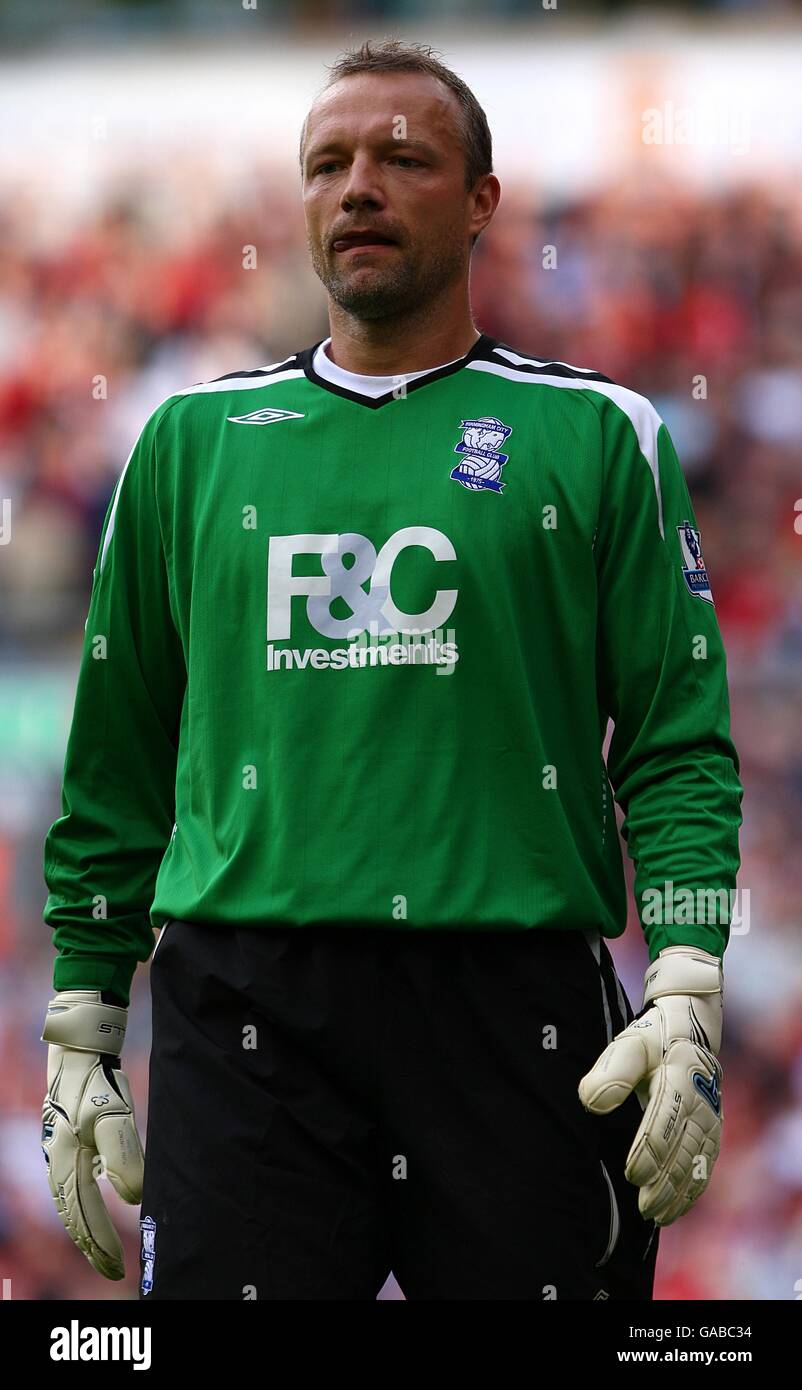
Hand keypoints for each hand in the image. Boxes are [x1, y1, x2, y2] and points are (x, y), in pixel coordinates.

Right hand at [41, 989, 144, 1278]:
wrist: (78, 1049)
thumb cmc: (95, 1082)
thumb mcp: (114, 1116)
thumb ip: (124, 1157)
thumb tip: (134, 1198)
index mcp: (65, 1163)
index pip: (83, 1216)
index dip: (100, 1244)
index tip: (118, 1267)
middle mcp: (59, 1162)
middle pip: (73, 1216)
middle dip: (91, 1245)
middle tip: (112, 1270)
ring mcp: (62, 1152)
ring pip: (71, 1202)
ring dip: (86, 1228)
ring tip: (102, 1250)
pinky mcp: (69, 1140)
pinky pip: (74, 1184)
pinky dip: (83, 1204)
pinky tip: (96, 1204)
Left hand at [577, 945, 722, 1225]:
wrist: (690, 1027)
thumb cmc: (651, 1038)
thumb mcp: (628, 1044)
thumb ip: (611, 1072)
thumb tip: (592, 1101)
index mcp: (679, 1077)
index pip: (665, 1120)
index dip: (650, 1150)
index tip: (631, 1173)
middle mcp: (701, 1100)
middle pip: (684, 1148)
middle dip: (664, 1181)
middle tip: (643, 1206)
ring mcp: (711, 1117)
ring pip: (697, 1161)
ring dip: (679, 1191)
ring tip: (656, 1215)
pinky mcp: (713, 1129)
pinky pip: (706, 1163)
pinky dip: (693, 1189)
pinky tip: (676, 1208)